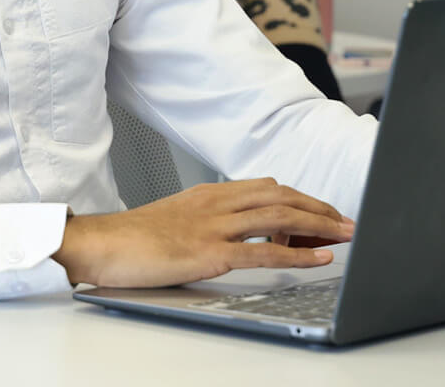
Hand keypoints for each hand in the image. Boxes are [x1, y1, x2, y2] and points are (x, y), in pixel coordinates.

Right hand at [55, 178, 354, 286]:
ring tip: (346, 233)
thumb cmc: (129, 239)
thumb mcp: (172, 220)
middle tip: (346, 220)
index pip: (265, 187)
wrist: (97, 244)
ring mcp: (212, 226)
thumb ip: (204, 222)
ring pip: (280, 216)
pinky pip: (264, 251)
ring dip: (319, 224)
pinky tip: (319, 257)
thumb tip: (231, 235)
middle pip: (280, 195)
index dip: (299, 198)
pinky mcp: (209, 252)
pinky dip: (298, 253)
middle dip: (319, 207)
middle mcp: (214, 203)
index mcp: (205, 194)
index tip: (321, 210)